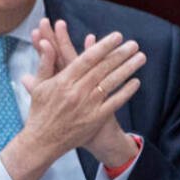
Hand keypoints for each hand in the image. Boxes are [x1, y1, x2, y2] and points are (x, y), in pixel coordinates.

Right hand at [30, 18, 142, 167]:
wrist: (42, 142)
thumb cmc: (40, 112)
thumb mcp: (39, 85)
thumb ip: (45, 63)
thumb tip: (46, 43)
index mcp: (63, 81)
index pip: (87, 59)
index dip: (103, 46)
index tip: (116, 36)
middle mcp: (77, 92)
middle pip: (103, 68)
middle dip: (120, 54)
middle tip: (134, 44)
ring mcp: (88, 106)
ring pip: (111, 83)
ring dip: (128, 69)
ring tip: (140, 58)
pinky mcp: (95, 119)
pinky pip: (115, 103)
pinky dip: (126, 92)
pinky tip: (136, 81)